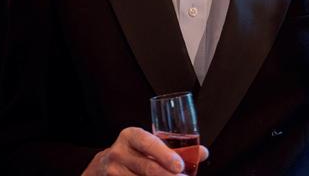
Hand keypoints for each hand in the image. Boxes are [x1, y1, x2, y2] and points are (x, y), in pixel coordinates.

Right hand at [82, 127, 207, 175]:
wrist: (105, 165)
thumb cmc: (136, 152)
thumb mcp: (150, 144)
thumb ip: (175, 148)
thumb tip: (203, 152)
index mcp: (130, 135)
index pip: (147, 142)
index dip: (164, 154)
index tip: (180, 166)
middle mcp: (119, 152)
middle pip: (147, 168)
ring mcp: (114, 171)